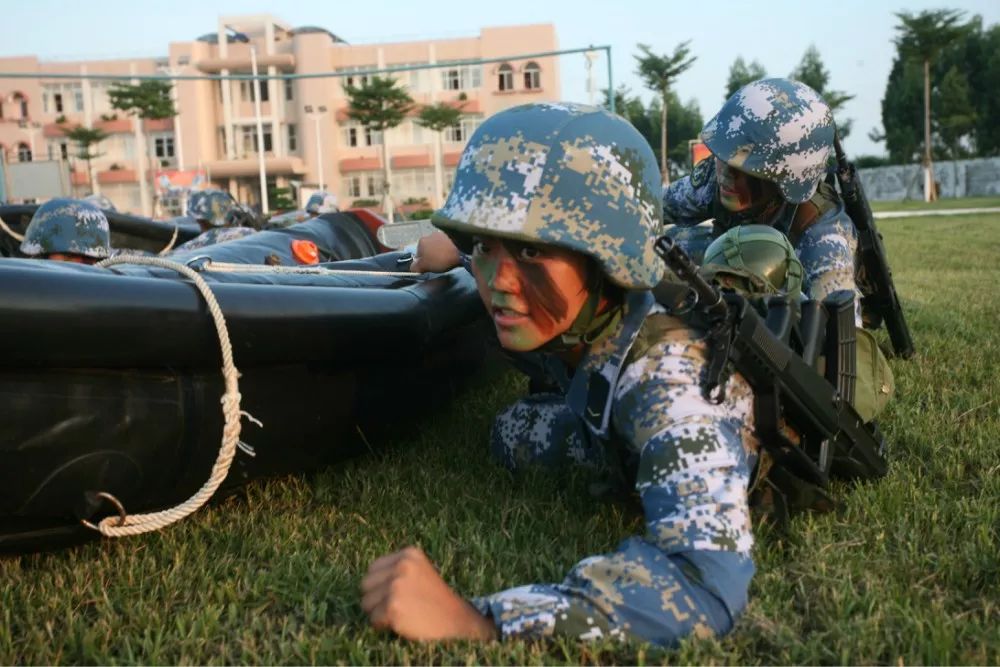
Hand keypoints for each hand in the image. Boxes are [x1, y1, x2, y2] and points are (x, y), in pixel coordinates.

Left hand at [360, 546, 496, 640]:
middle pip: (365, 584)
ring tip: (398, 613)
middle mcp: (401, 567)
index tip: (392, 594)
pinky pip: (373, 618)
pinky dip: (382, 625)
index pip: (373, 569)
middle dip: (375, 598)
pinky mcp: (393, 607)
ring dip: (377, 612)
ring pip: (366, 602)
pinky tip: (399, 622)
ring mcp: (397, 587)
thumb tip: (367, 579)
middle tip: (393, 605)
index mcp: (408, 554)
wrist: (455, 618)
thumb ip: (395, 568)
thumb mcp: (419, 570)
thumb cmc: (434, 597)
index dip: (378, 584)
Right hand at [411, 231, 460, 272]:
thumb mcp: (425, 266)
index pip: (418, 255)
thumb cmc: (441, 258)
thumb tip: (413, 268)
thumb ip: (416, 267)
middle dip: (432, 256)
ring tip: (447, 259)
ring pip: (438, 246)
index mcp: (421, 242)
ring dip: (440, 252)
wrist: (461, 248)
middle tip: (439, 264)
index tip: (430, 268)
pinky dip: (448, 249)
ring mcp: (441, 233)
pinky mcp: (452, 234)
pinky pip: (447, 244)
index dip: (423, 263)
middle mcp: (429, 235)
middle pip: (428, 249)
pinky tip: (453, 254)